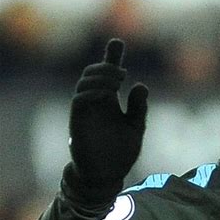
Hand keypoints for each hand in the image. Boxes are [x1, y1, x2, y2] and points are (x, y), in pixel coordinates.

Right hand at [65, 38, 147, 203]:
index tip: (117, 43)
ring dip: (101, 77)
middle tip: (121, 72)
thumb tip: (141, 85)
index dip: (112, 57)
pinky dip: (92, 91)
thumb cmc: (120, 153)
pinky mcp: (78, 121)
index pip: (109, 74)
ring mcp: (86, 110)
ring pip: (85, 82)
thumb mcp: (136, 128)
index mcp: (109, 101)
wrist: (106, 176)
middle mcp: (96, 102)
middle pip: (94, 73)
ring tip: (118, 81)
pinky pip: (80, 99)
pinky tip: (107, 93)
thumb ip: (139, 108)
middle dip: (106, 65)